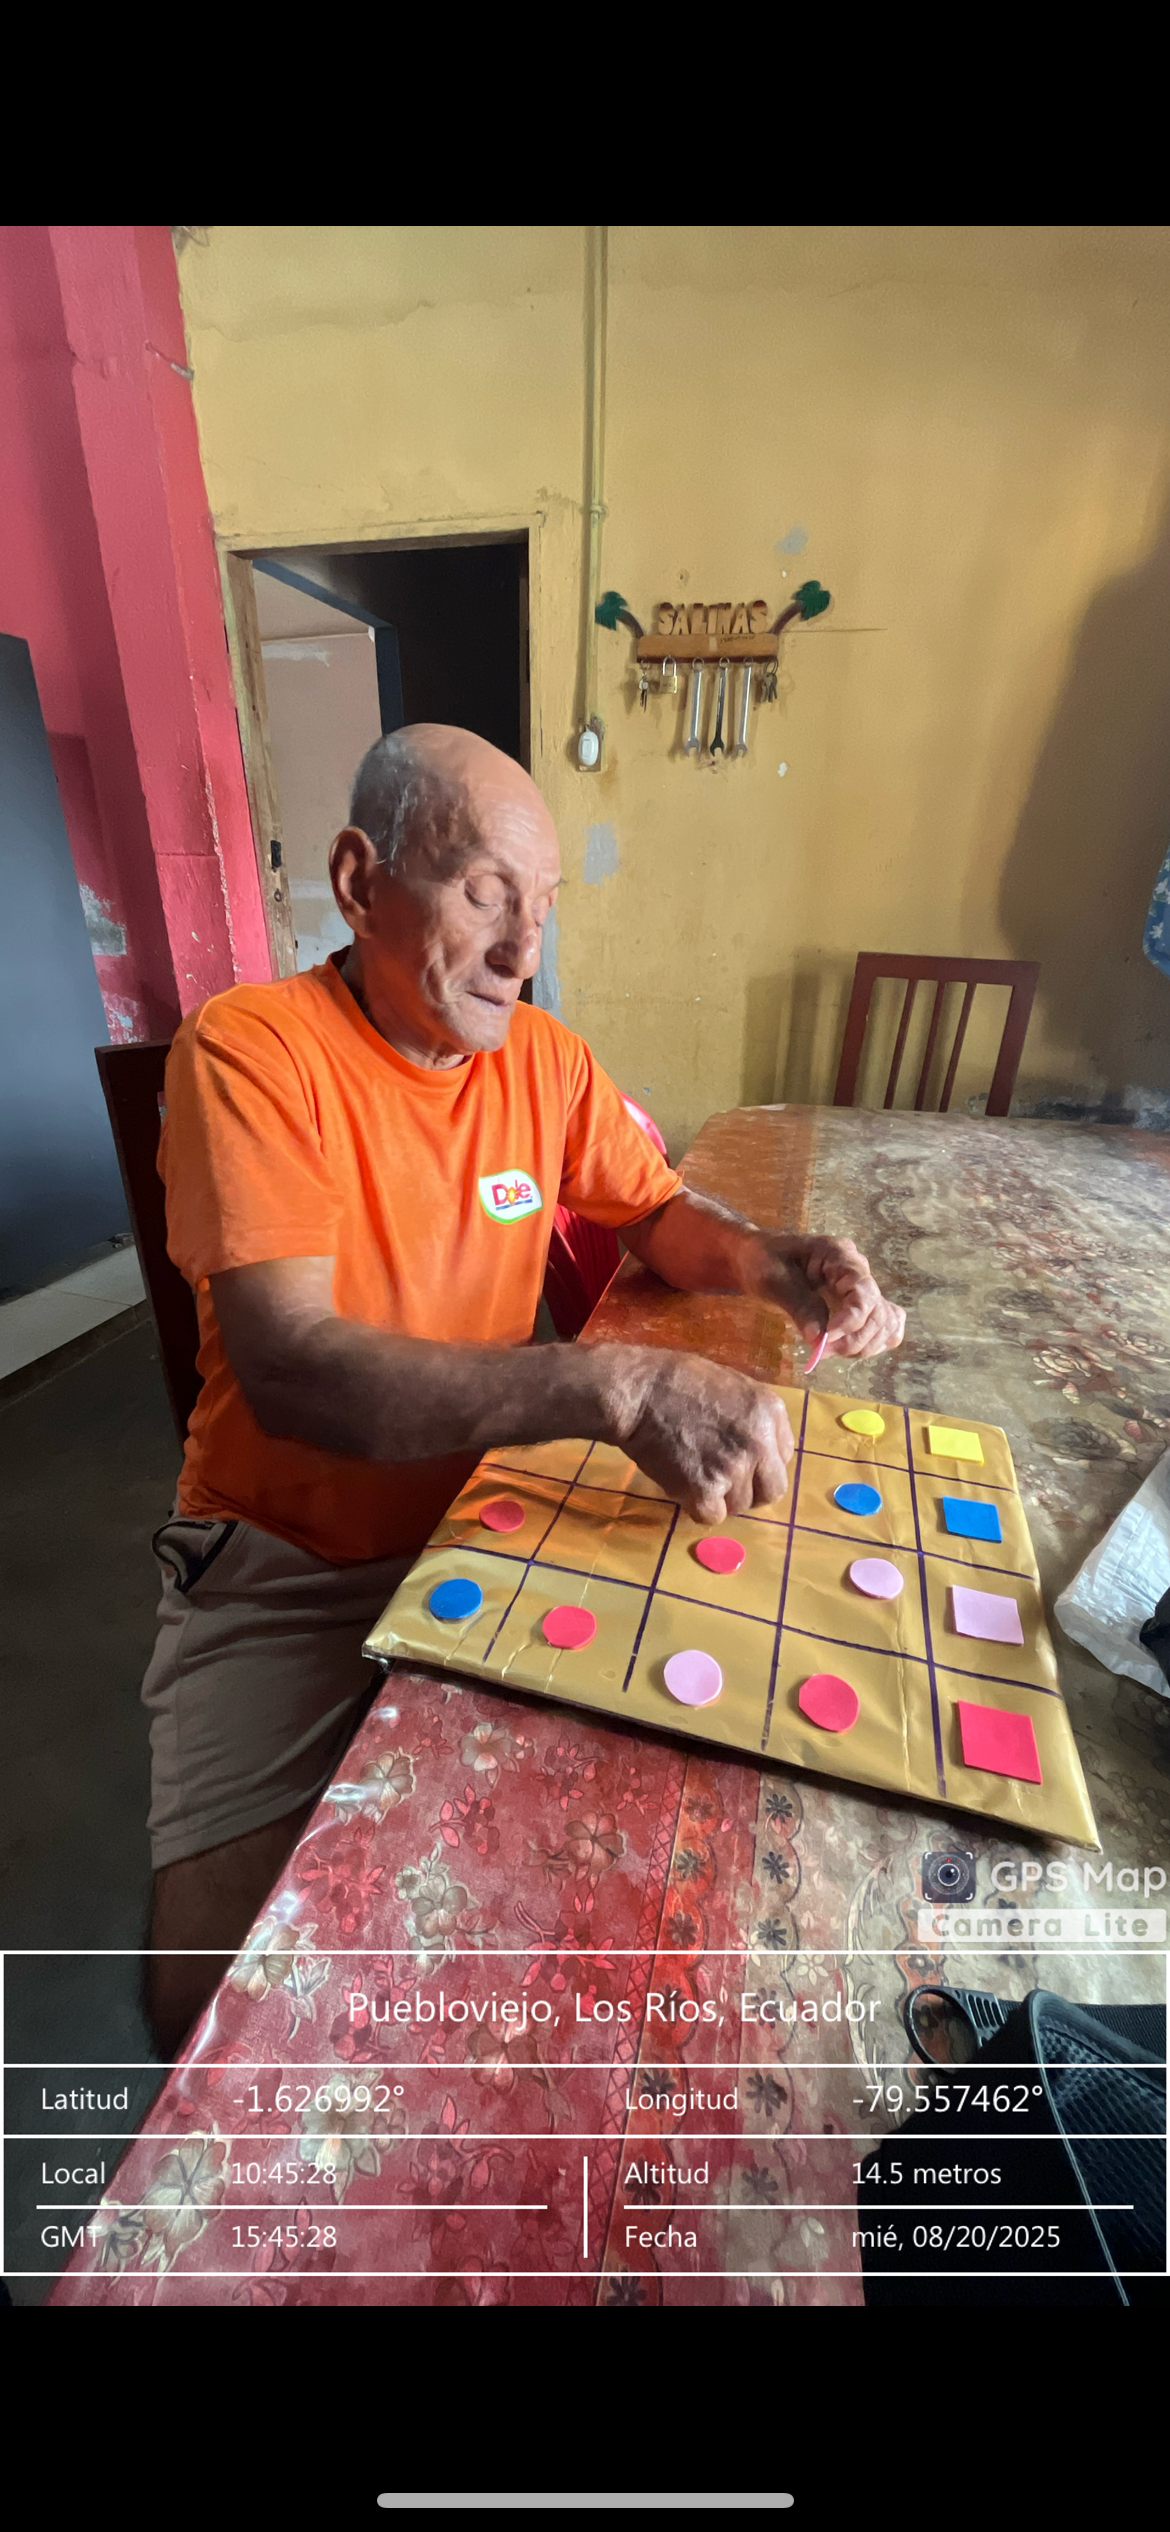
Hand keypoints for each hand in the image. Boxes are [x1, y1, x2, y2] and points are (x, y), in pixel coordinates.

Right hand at [609, 1348, 794, 1522]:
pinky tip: (683, 1483)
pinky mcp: (704, 1491)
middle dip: (751, 1489)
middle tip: (724, 1480)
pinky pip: (712, 1516)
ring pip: (740, 1505)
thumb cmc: (677, 1381)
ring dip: (719, 1496)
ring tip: (694, 1472)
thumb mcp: (732, 1385)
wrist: (638, 1392)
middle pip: (772, 1490)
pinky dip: (697, 1507)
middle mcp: (759, 1443)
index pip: (784, 1456)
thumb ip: (753, 1417)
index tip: (740, 1458)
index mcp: (770, 1411)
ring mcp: (734, 1469)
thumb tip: (762, 1446)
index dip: (761, 1461)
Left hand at [758, 1234, 905, 1360]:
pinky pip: (884, 1325)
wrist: (757, 1259)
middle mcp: (858, 1270)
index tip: (826, 1340)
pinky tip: (848, 1348)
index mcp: (839, 1256)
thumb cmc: (762, 1262)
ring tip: (827, 1351)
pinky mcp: (858, 1305)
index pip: (863, 1292)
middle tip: (821, 1352)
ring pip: (885, 1322)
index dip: (851, 1321)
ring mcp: (860, 1288)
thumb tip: (819, 1338)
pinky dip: (873, 1342)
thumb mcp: (773, 1279)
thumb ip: (799, 1305)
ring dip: (862, 1345)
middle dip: (854, 1339)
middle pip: (879, 1312)